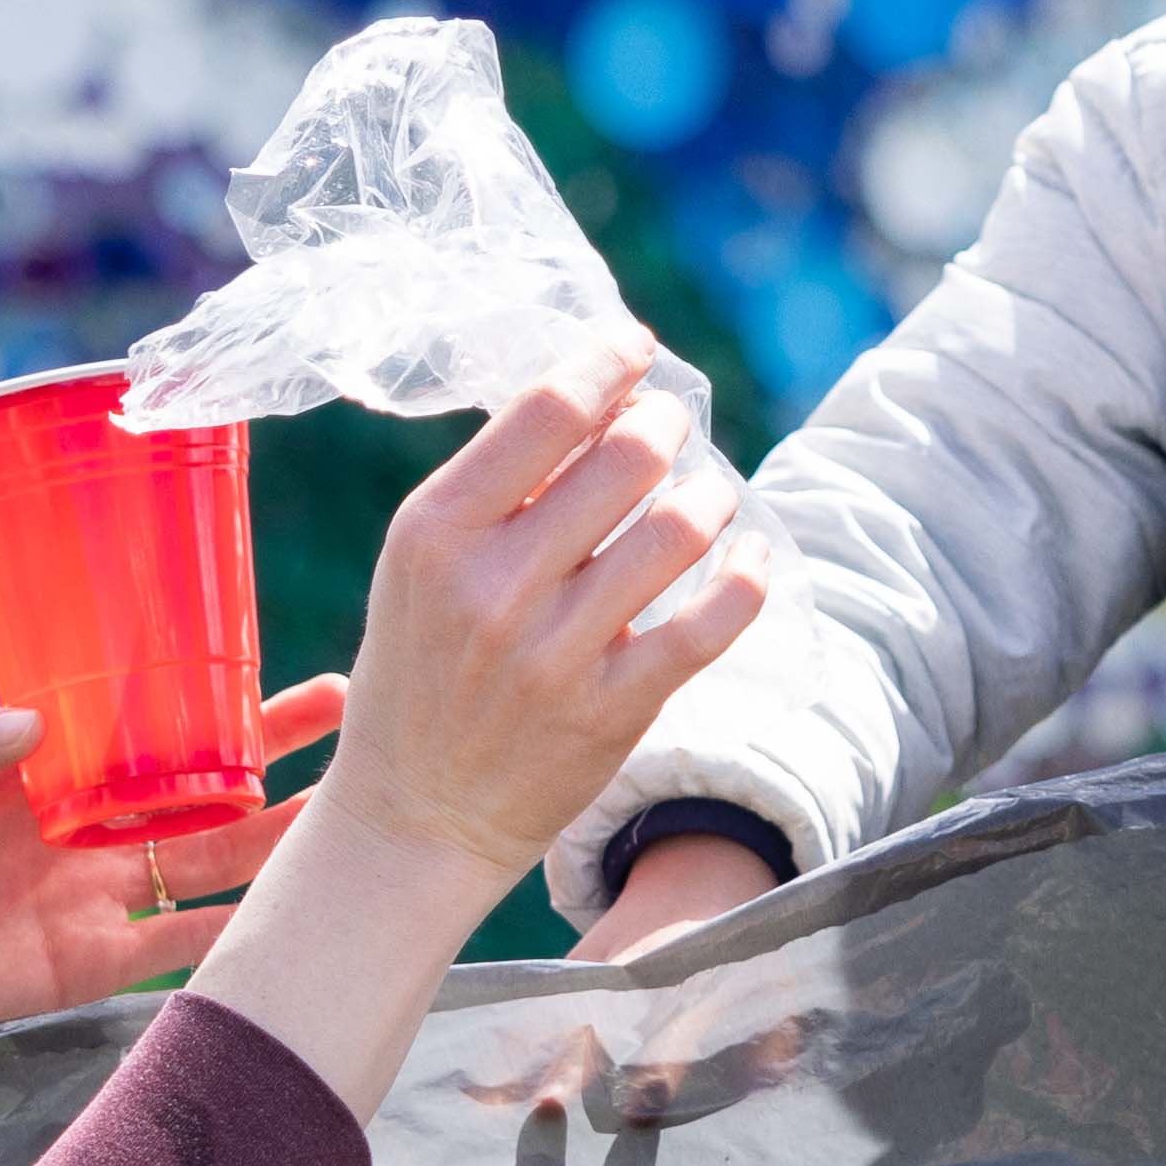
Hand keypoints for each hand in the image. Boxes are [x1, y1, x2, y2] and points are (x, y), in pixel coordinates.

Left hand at [0, 678, 341, 1099]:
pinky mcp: (83, 967)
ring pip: (202, 860)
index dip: (194, 701)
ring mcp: (86, 900)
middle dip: (267, 754)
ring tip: (345, 803)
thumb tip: (32, 721)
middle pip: (192, 789)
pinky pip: (174, 945)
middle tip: (343, 712)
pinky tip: (293, 908)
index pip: (135, 729)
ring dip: (271, 835)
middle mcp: (74, 834)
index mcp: (33, 777)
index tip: (247, 664)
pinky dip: (232, 929)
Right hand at [180, 351, 766, 1119]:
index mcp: (436, 531)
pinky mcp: (611, 710)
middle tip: (673, 427)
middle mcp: (494, 586)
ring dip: (710, 496)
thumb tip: (596, 395)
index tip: (635, 348)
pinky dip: (746, 579)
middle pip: (628, 457)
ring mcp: (555, 653)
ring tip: (705, 497)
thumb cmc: (424, 669)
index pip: (546, 410)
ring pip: (680, 529)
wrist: (416, 816)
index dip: (608, 360)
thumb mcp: (423, 565)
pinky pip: (710, 624)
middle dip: (667, 424)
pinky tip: (749, 561)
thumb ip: (497, 487)